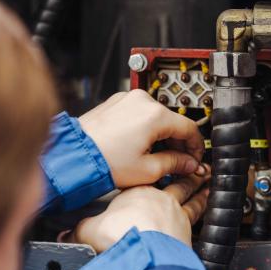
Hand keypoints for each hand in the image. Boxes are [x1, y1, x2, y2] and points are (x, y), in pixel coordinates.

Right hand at [66, 166, 209, 251]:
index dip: (154, 175)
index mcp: (136, 192)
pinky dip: (203, 206)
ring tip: (207, 181)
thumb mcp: (90, 229)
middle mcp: (158, 198)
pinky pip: (197, 213)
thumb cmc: (120, 235)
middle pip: (174, 182)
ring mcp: (175, 213)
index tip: (159, 169)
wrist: (142, 250)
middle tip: (195, 166)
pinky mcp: (186, 228)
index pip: (146, 179)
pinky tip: (207, 205)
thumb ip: (79, 229)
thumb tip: (64, 233)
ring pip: (190, 196)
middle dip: (184, 173)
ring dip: (199, 188)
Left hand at [79, 90, 204, 187]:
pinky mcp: (115, 103)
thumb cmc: (104, 162)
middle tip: (177, 163)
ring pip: (156, 117)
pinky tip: (140, 148)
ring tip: (156, 158)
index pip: (189, 128)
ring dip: (161, 136)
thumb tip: (188, 163)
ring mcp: (127, 99)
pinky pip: (139, 114)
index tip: (194, 159)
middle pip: (173, 121)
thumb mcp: (148, 170)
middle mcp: (142, 100)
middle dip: (177, 143)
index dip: (196, 147)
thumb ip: (175, 164)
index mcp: (154, 115)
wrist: (74, 155)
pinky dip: (145, 129)